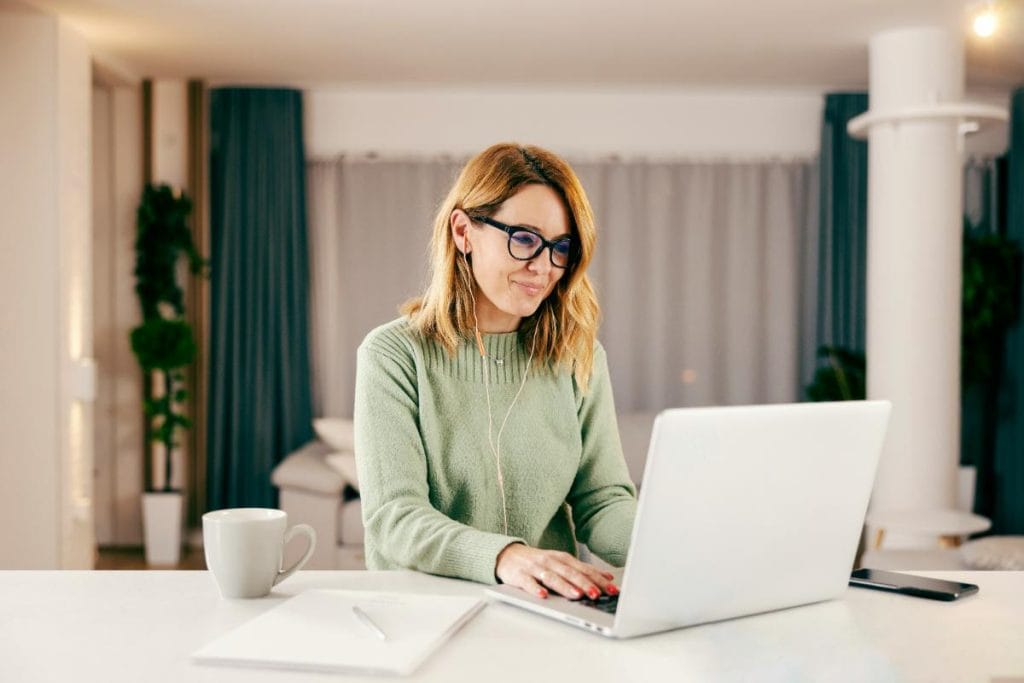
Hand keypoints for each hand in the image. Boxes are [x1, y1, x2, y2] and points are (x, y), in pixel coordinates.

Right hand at [494, 543, 619, 599]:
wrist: (506, 554)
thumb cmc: (537, 562)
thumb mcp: (561, 563)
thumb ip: (582, 570)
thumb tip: (608, 577)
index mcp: (562, 558)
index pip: (584, 569)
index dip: (598, 579)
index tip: (612, 589)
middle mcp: (550, 561)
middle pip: (570, 573)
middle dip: (585, 583)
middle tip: (597, 594)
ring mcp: (534, 568)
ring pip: (552, 577)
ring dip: (565, 587)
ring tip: (577, 595)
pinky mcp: (519, 575)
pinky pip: (528, 583)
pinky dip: (535, 589)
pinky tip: (543, 596)